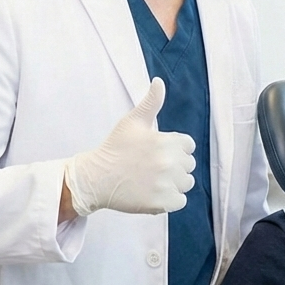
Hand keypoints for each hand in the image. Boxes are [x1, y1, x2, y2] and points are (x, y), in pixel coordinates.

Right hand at [64, 78, 195, 215]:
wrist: (95, 178)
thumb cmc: (114, 148)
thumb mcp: (133, 122)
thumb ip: (151, 102)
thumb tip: (159, 81)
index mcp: (167, 141)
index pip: (188, 146)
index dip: (174, 149)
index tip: (156, 152)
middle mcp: (170, 162)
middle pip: (188, 165)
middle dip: (174, 166)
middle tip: (150, 167)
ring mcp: (167, 184)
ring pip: (186, 183)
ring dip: (174, 183)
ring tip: (151, 180)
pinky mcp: (163, 203)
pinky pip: (180, 201)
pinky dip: (169, 200)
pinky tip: (152, 192)